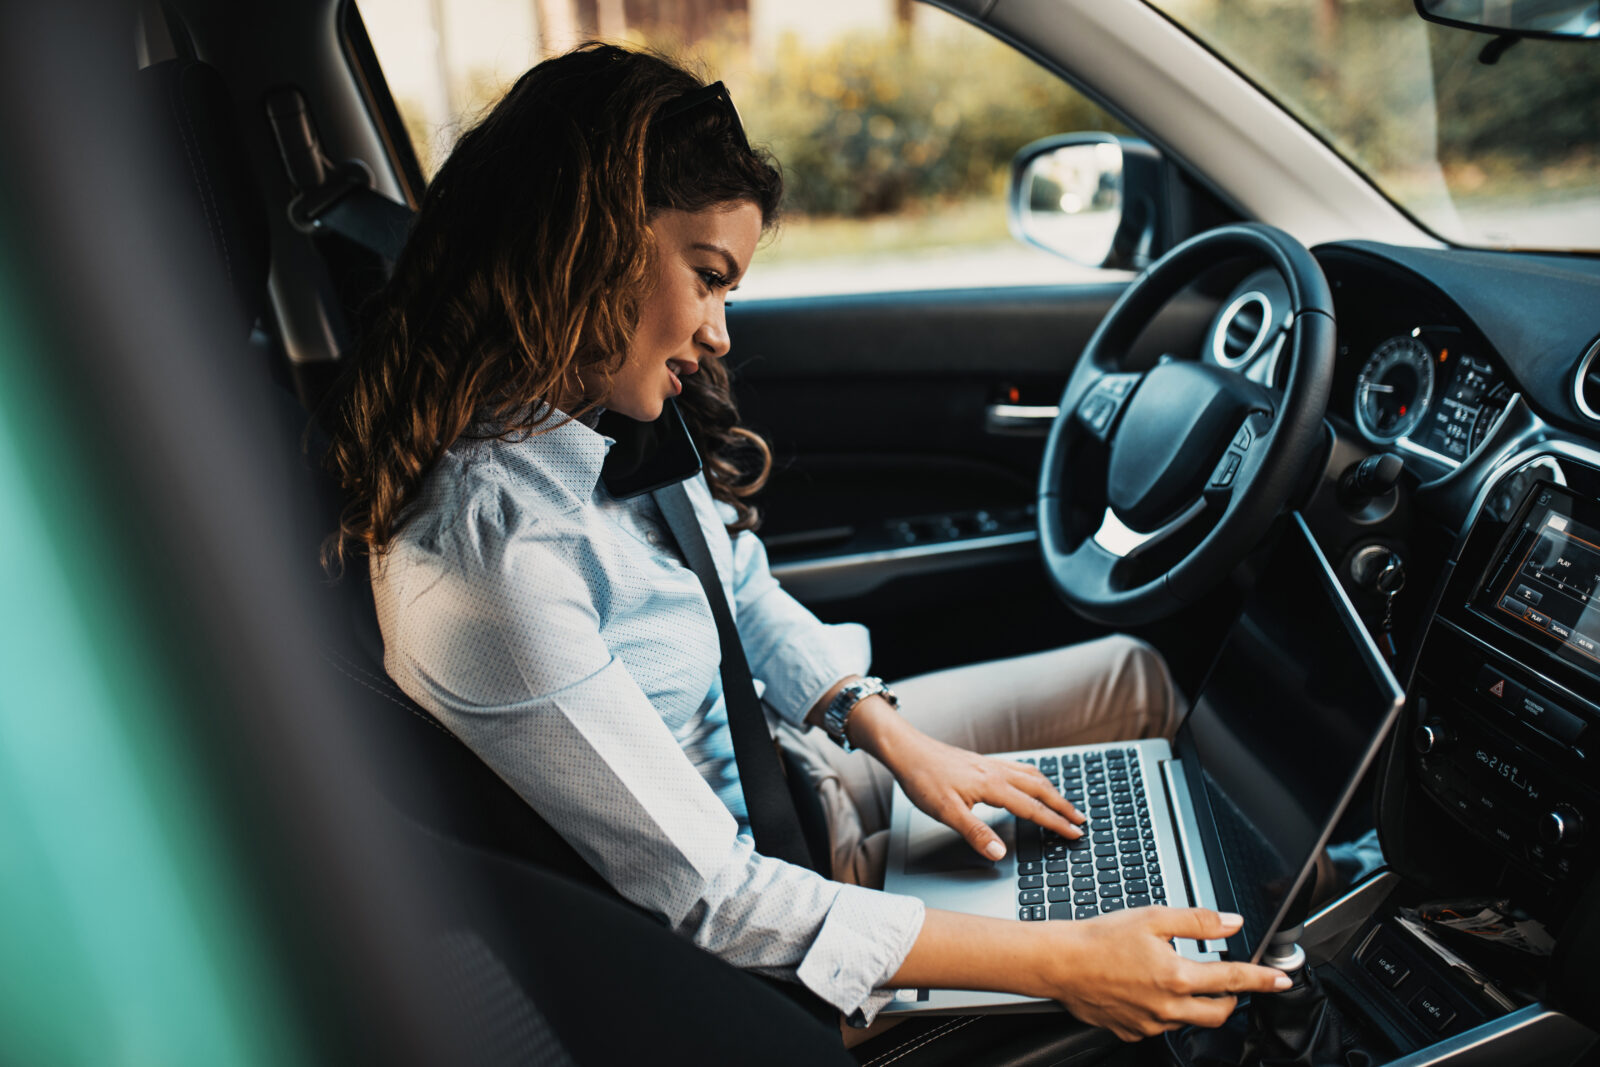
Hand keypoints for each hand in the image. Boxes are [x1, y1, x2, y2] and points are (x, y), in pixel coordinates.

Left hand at [889, 730, 1083, 859]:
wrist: (907, 751)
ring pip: (1031, 776)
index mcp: (993, 786)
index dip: (1056, 823)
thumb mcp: (947, 813)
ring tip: (1064, 802)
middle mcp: (997, 772)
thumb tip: (1000, 853)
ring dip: (1052, 790)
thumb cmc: (924, 780)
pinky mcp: (983, 762)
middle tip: (1081, 819)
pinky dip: (1034, 778)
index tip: (1075, 833)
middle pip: (1040, 789)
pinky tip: (1030, 782)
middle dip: (1063, 805)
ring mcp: (991, 764)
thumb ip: (976, 833)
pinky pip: (1018, 768)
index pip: (1033, 809)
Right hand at [1042, 908, 1290, 1041]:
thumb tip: (1231, 922)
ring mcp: (1151, 1024)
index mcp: (1177, 976)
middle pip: (1219, 1013)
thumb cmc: (1100, 938)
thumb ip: (1197, 921)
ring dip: (1193, 1003)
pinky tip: (1145, 991)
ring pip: (1189, 1020)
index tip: (1281, 980)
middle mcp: (1168, 1006)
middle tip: (1225, 982)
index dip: (1261, 980)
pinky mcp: (1133, 1032)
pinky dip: (1163, 1012)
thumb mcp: (1152, 918)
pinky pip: (1159, 1027)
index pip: (1233, 980)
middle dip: (1230, 999)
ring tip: (1173, 979)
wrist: (1060, 963)